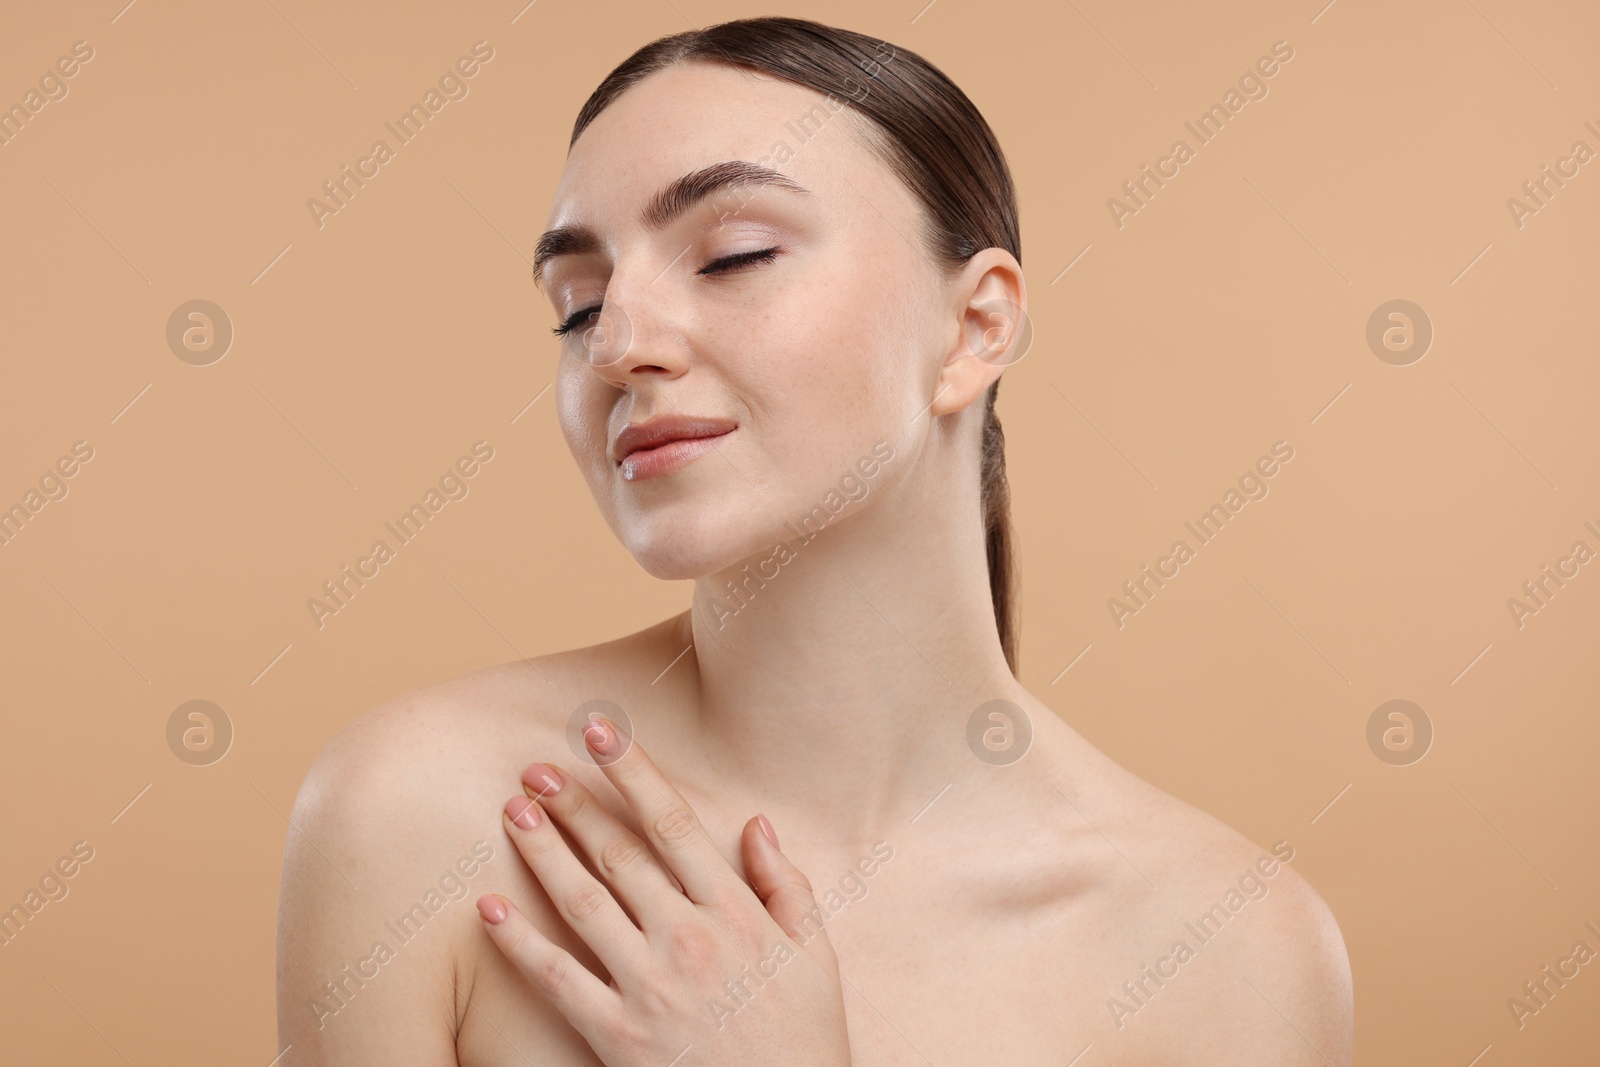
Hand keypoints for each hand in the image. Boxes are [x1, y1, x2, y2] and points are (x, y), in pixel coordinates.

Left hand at [476, 715, 853, 1065]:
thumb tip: (755, 824)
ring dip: (543, 851)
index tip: (601, 733)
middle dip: (576, 806)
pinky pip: (556, 979)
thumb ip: (786, 886)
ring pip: (582, 901)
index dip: (633, 774)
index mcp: (736, 913)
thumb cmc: (803, 1039)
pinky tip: (488, 907)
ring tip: (514, 811)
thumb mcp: (816, 957)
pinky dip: (517, 941)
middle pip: (619, 855)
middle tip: (538, 770)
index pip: (674, 824)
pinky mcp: (616, 1034)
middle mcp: (688, 938)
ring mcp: (649, 985)